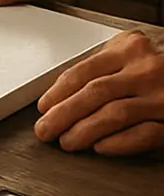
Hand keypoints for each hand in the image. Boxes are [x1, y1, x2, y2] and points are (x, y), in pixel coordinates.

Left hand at [35, 29, 163, 155]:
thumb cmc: (162, 65)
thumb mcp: (134, 52)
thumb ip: (104, 65)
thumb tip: (61, 92)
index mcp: (130, 48)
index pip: (83, 71)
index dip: (57, 93)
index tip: (43, 108)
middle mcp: (147, 69)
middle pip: (94, 93)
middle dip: (62, 115)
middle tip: (45, 130)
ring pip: (115, 114)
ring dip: (84, 131)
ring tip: (67, 142)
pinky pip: (145, 134)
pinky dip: (119, 143)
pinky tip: (100, 148)